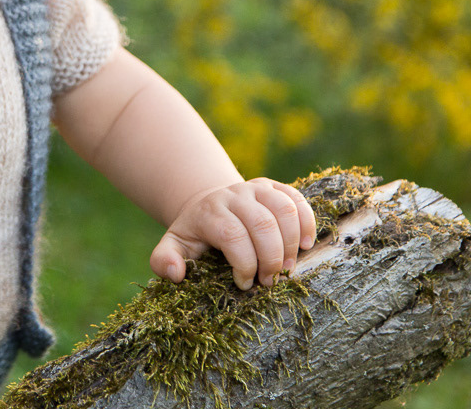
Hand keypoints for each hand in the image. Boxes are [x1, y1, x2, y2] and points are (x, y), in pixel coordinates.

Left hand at [149, 178, 316, 289]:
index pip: (232, 235)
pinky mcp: (275, 187)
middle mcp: (234, 195)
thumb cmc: (195, 234)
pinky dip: (306, 221)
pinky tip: (306, 244)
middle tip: (270, 282)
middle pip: (262, 224)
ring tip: (288, 268)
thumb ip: (164, 260)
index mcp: (209, 211)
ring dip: (291, 244)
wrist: (208, 204)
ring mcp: (256, 188)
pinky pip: (297, 198)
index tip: (244, 284)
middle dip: (271, 259)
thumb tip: (176, 274)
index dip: (244, 263)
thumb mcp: (173, 246)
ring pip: (284, 210)